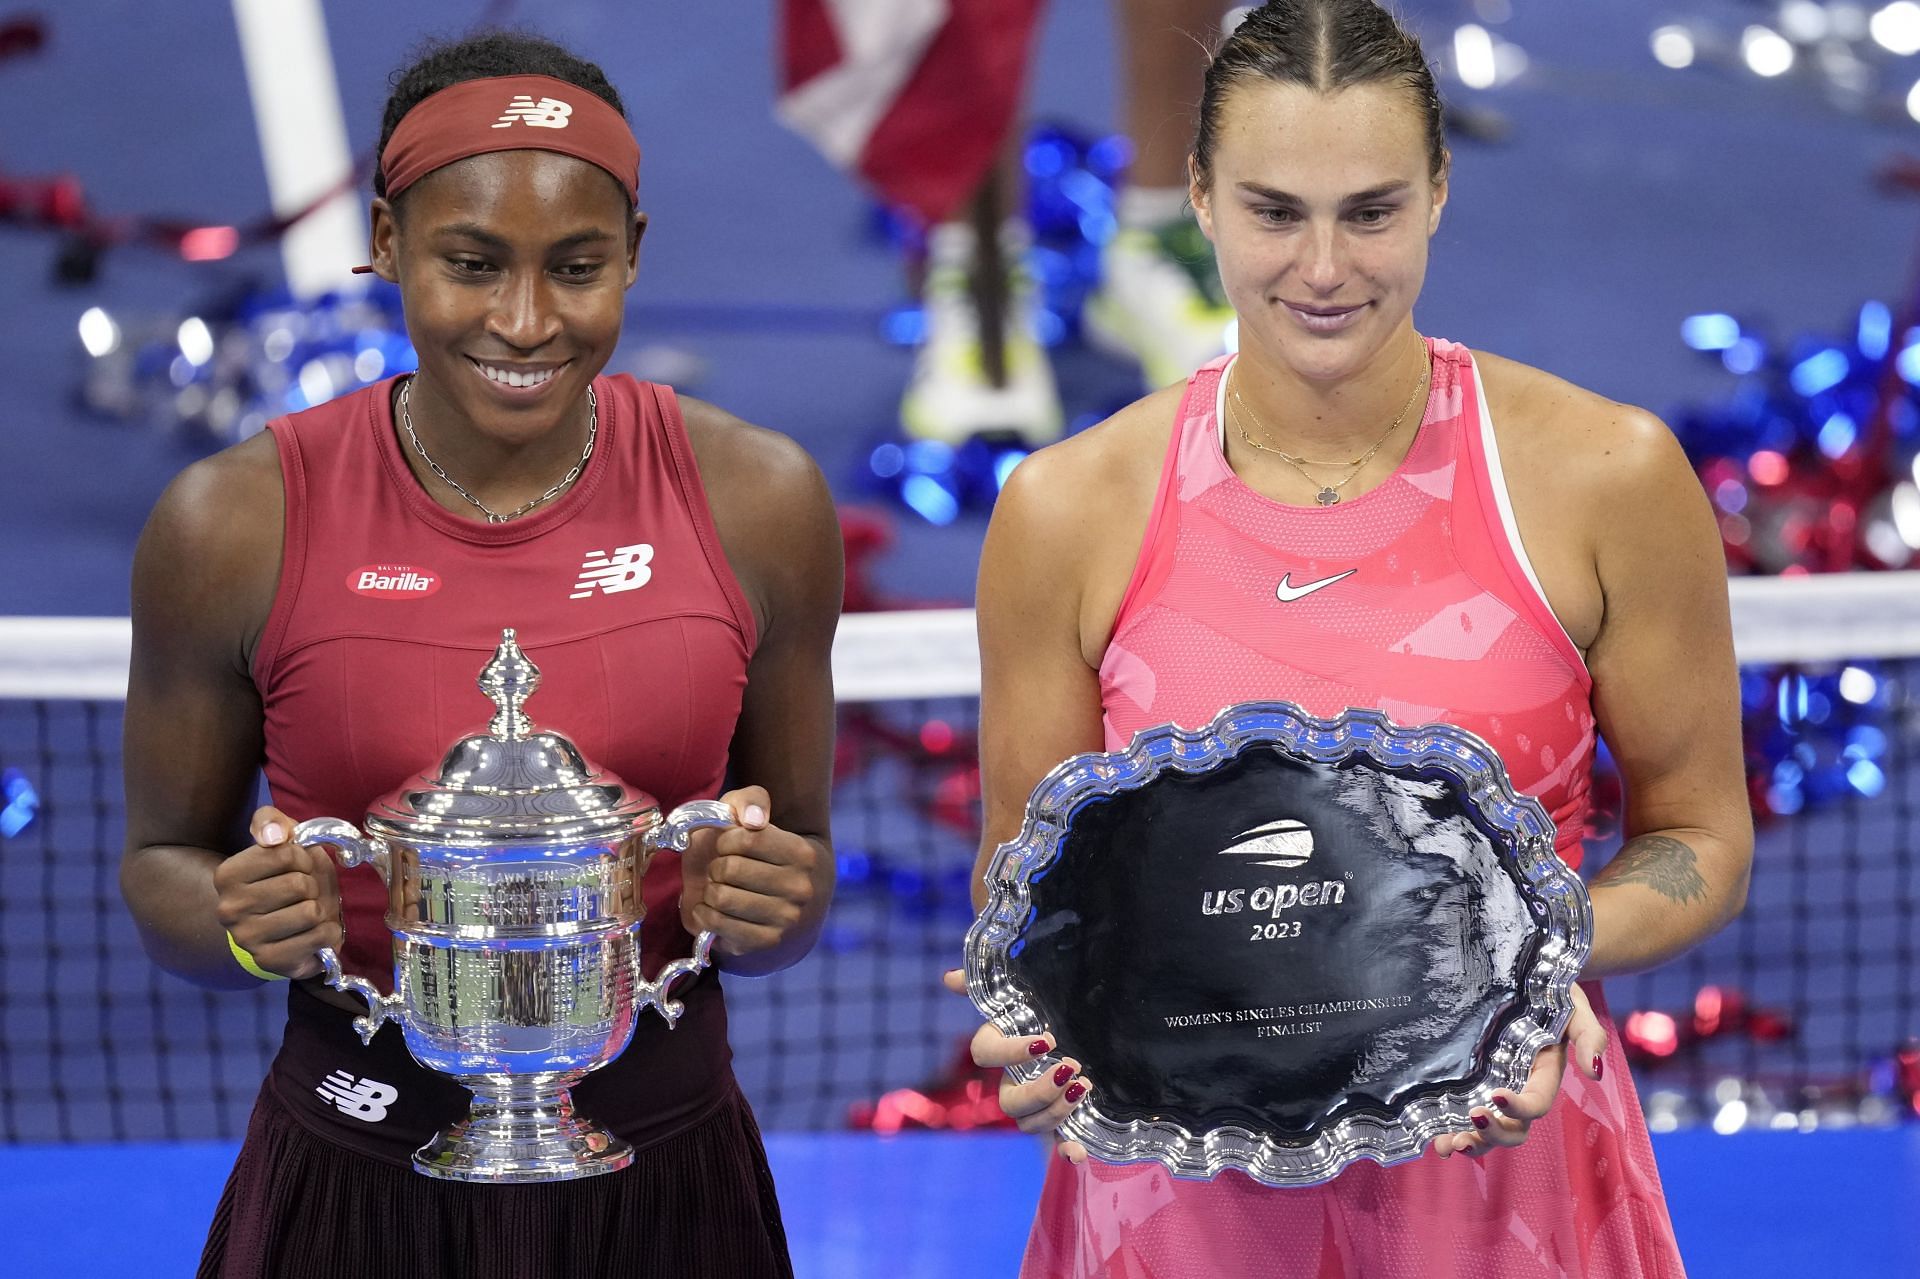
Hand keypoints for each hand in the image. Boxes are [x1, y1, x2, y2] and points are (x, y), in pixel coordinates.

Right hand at [211, 806, 341, 980]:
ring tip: (308, 913)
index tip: (296, 867)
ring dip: (321, 909)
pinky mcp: (270, 961)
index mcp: (227, 875)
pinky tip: (314, 933)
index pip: (285, 853)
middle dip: (313, 885)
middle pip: (299, 884)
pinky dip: (328, 932)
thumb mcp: (282, 840)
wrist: (288, 927)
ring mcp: (247, 939)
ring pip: (310, 912)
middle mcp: (229, 909)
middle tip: (304, 893)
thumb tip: (274, 835)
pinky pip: (320, 937)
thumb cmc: (287, 877)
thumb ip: (271, 821)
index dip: (303, 857)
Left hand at [680, 786, 821, 964]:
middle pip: (729, 868)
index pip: (746, 838)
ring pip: (720, 896)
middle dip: (717, 866)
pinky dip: (705, 914)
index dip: (726, 840)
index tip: (729, 846)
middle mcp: (801, 888)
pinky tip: (712, 909)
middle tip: (723, 871)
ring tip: (719, 889)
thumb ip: (750, 801)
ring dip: (709, 891)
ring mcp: (786, 918)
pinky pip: (717, 923)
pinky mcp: (767, 941)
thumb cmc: (763, 854)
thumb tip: (752, 818)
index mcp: (803, 853)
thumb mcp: (756, 817)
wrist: (789, 905)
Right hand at [943, 968, 1091, 1161]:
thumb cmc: (1042, 1007)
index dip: (1012, 1052)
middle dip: (1039, 1092)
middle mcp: (1010, 1081)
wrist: (1079, 1026)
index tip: (1048, 1040)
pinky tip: (1077, 1154)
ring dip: (1055, 1112)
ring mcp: (1032, 1105)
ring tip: (1083, 1087)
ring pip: (1029, 1124)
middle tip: (1070, 1069)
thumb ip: (985, 985)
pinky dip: (1065, 1151)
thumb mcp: (1023, 992)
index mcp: (998, 1048)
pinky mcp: (1058, 1120)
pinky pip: (1055, 1143)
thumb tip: (949, 977)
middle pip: (1009, 1102)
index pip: (986, 1054)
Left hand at [1431, 982, 1606, 1158]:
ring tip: (1448, 1146)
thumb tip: (1594, 1072)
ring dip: (1471, 1142)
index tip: (1497, 1095)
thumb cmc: (1553, 993)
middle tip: (1472, 1122)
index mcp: (1545, 1076)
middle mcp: (1521, 1090)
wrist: (1525, 977)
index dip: (1520, 1107)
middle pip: (1514, 1128)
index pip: (1537, 1102)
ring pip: (1489, 1130)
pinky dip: (1450, 1131)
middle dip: (1494, 1134)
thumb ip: (1589, 1037)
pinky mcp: (1473, 1083)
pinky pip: (1463, 1115)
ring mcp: (1496, 1088)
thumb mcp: (1575, 1008)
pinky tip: (1435, 1141)